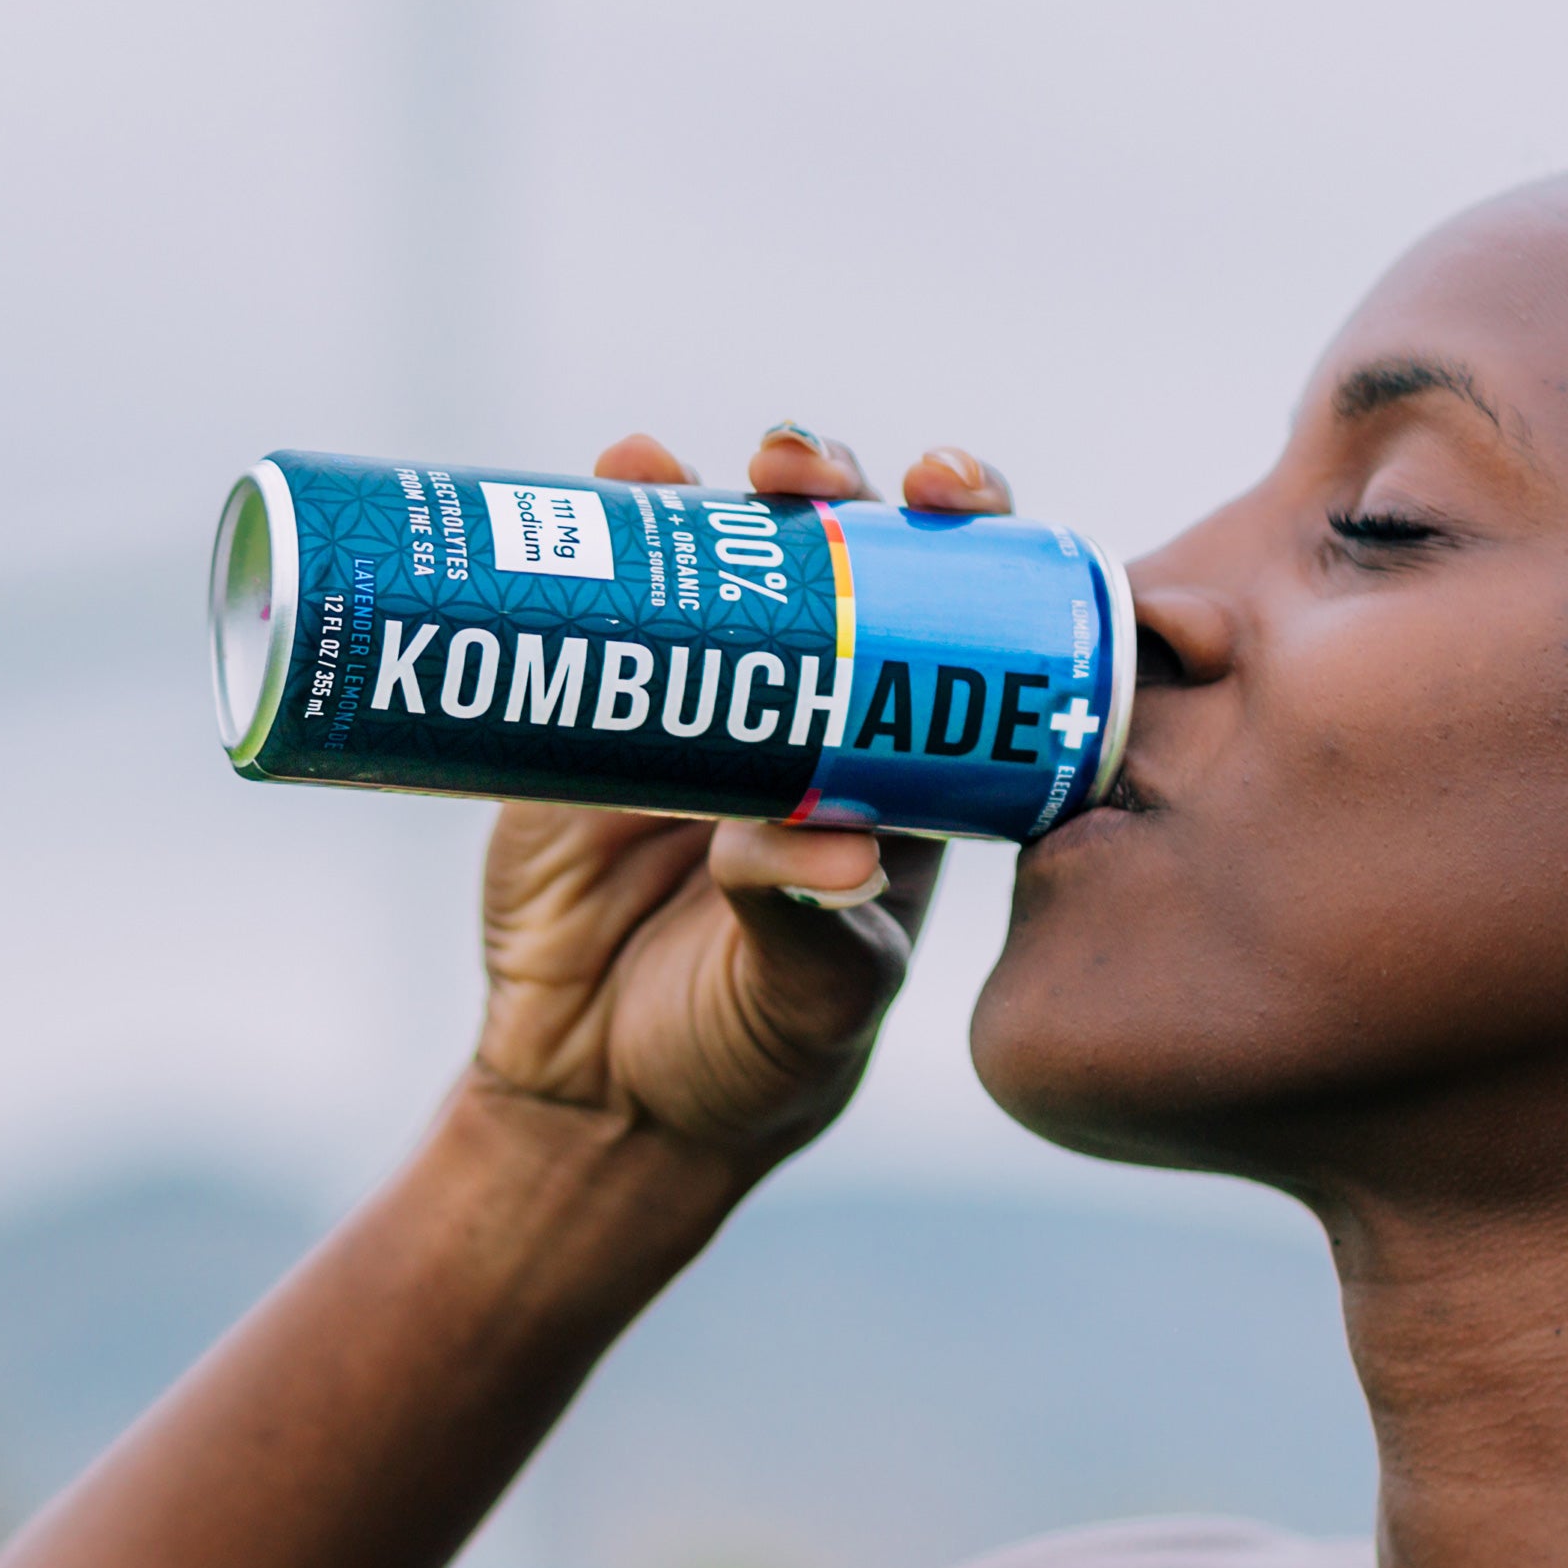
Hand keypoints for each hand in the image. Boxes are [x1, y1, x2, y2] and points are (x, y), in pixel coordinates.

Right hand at [462, 428, 999, 1177]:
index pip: (960, 622)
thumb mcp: (809, 1003)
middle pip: (843, 560)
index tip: (950, 492)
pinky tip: (608, 479)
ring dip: (710, 492)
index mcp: (908, 764)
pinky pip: (605, 613)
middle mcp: (814, 711)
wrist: (603, 1100)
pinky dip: (604, 533)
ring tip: (671, 467)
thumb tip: (832, 848)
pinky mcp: (598, 723)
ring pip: (724, 566)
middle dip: (834, 488)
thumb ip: (816, 928)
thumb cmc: (754, 1055)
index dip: (968, 538)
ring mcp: (703, 705)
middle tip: (798, 468)